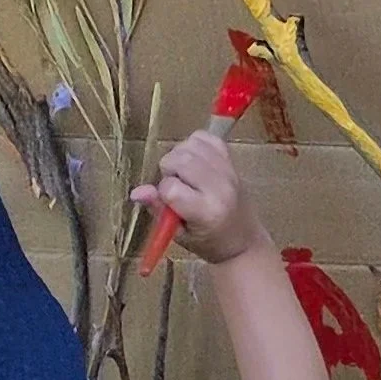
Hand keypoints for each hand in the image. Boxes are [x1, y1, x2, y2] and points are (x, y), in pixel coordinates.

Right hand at [130, 131, 267, 265]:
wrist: (244, 240)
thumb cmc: (209, 242)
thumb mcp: (180, 235)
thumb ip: (158, 210)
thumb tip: (136, 193)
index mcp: (206, 212)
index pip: (171, 187)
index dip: (163, 192)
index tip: (170, 203)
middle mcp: (219, 188)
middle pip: (179, 159)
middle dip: (168, 170)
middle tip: (177, 187)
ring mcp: (227, 171)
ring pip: (189, 144)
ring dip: (179, 156)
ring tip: (185, 175)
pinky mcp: (231, 159)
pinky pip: (205, 137)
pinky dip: (194, 145)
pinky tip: (194, 162)